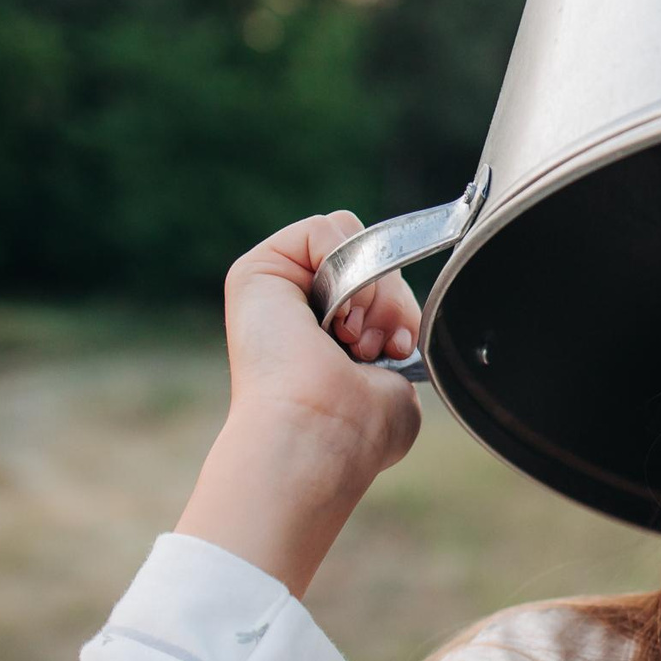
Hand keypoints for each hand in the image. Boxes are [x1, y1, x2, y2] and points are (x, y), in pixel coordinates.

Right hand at [175, 212, 425, 597]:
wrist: (322, 433)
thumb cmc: (360, 427)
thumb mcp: (396, 382)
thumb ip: (395, 349)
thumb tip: (402, 338)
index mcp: (328, 338)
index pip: (380, 284)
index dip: (398, 308)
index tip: (397, 346)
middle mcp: (299, 310)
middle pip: (369, 259)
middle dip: (388, 300)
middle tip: (371, 345)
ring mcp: (276, 289)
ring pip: (351, 242)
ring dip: (372, 290)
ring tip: (353, 338)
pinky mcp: (257, 270)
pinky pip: (324, 228)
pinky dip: (346, 268)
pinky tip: (336, 317)